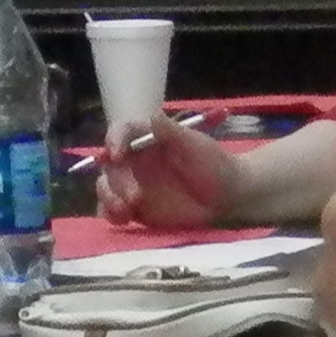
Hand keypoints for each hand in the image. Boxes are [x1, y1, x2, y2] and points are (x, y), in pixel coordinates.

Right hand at [96, 110, 246, 227]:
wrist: (229, 196)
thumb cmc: (214, 164)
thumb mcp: (196, 146)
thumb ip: (172, 133)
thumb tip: (152, 115)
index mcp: (146, 138)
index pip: (121, 132)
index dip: (114, 140)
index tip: (117, 155)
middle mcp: (133, 159)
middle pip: (110, 165)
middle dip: (116, 180)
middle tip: (134, 197)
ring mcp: (132, 184)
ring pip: (106, 187)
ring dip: (109, 197)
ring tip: (124, 211)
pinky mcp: (135, 208)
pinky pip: (113, 210)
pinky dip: (111, 214)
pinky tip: (123, 220)